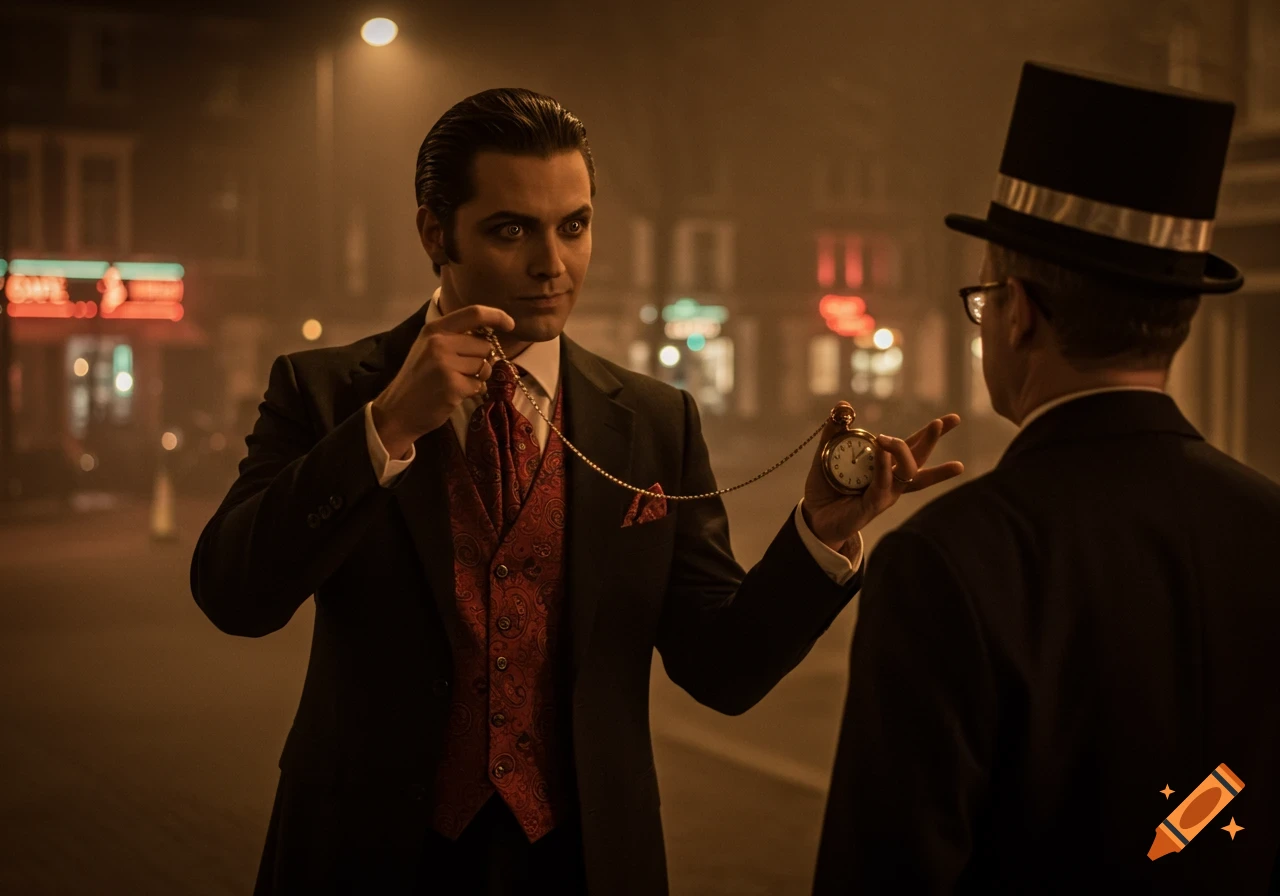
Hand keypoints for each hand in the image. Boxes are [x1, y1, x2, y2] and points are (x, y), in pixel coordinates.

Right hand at [370, 304, 515, 458]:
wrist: (398, 410)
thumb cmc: (418, 379)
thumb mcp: (429, 348)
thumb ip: (455, 337)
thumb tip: (489, 334)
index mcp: (435, 328)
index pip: (474, 313)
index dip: (497, 316)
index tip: (510, 324)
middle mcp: (439, 342)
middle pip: (484, 345)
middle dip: (481, 360)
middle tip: (462, 371)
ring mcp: (445, 364)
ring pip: (484, 366)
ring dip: (477, 377)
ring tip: (456, 382)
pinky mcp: (452, 385)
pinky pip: (479, 384)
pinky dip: (472, 391)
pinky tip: (454, 394)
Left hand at [802, 402, 964, 550]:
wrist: (813, 517)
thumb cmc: (826, 488)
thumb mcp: (827, 454)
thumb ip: (835, 431)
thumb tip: (844, 404)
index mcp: (885, 467)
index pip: (912, 447)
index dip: (930, 434)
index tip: (953, 419)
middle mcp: (891, 480)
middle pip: (918, 459)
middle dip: (932, 440)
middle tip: (942, 422)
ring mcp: (886, 493)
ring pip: (907, 472)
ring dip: (904, 451)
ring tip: (892, 439)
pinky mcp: (874, 505)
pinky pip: (883, 483)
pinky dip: (883, 464)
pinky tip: (881, 449)